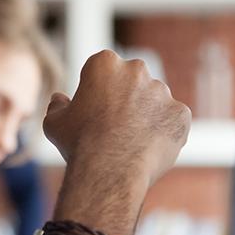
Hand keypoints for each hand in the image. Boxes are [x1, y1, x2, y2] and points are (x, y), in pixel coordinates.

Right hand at [43, 50, 190, 186]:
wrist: (110, 170)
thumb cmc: (78, 143)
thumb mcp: (54, 122)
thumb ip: (57, 106)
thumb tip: (59, 99)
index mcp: (104, 63)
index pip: (103, 69)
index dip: (97, 89)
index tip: (94, 108)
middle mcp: (136, 70)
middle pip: (132, 80)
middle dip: (125, 96)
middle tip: (114, 124)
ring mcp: (162, 91)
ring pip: (154, 100)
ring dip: (146, 114)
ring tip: (131, 141)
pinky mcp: (181, 113)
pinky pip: (172, 120)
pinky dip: (164, 131)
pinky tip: (148, 148)